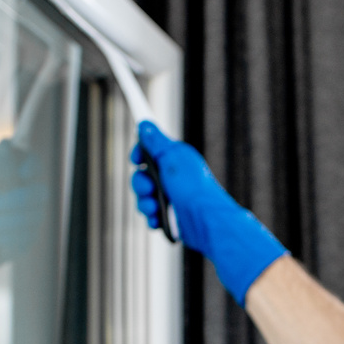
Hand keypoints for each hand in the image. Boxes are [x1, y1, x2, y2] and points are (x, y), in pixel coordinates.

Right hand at [131, 120, 287, 303]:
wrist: (206, 219)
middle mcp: (172, 179)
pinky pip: (152, 217)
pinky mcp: (171, 218)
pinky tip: (157, 220)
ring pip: (144, 199)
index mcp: (174, 161)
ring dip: (144, 203)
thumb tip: (145, 124)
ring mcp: (171, 199)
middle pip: (141, 178)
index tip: (136, 159)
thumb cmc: (193, 187)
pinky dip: (152, 219)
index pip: (149, 154)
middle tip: (149, 188)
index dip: (139, 156)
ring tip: (154, 208)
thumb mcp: (172, 158)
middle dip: (140, 184)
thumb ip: (156, 142)